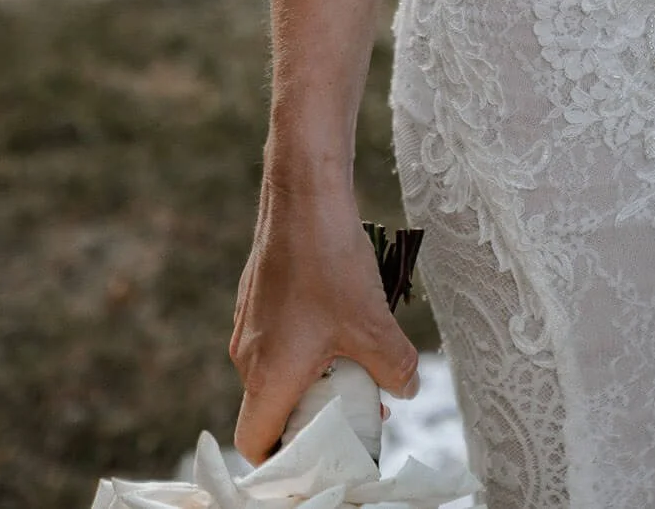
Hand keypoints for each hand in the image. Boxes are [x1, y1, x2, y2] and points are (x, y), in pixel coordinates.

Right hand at [230, 174, 418, 461]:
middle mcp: (247, 354)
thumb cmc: (330, 261)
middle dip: (313, 414)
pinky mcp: (257, 296)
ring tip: (356, 357)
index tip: (323, 449)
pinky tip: (341, 317)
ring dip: (313, 375)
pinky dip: (306, 343)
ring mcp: (249, 323)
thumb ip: (394, 369)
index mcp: (266, 375)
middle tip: (355, 404)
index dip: (285, 459)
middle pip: (271, 409)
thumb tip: (407, 389)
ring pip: (276, 370)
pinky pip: (277, 337)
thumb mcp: (373, 324)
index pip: (255, 443)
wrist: (305, 195)